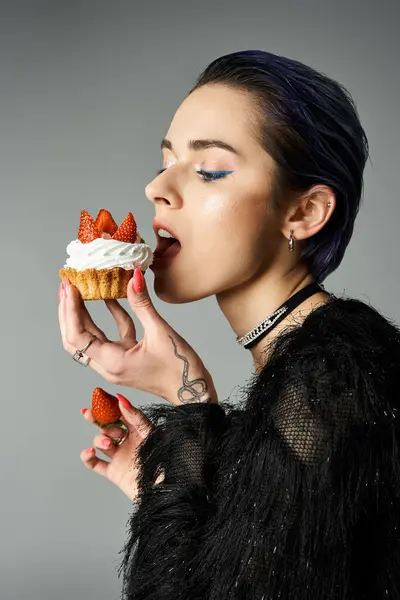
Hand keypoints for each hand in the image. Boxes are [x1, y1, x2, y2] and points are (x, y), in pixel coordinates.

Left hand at [58, 270, 217, 405]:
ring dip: (82, 315)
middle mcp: (108, 366)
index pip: (78, 335)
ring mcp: (116, 364)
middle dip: (67, 312)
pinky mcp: (125, 359)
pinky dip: (107, 319)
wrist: (193, 392)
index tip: (70, 287)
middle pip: (76, 339)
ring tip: (78, 289)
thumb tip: (132, 277)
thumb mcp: (161, 332)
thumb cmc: (180, 368)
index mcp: (113, 362)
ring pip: (89, 338)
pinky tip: (109, 298)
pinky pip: (109, 338)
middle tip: (66, 285)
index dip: (70, 310)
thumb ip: (142, 304)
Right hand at [80, 392, 153, 500]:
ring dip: (99, 439)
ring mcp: (119, 456)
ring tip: (107, 442)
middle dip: (97, 419)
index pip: (122, 414)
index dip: (111, 405)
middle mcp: (128, 442)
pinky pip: (95, 463)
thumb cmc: (161, 459)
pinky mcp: (113, 472)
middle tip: (88, 413)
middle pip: (108, 426)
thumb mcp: (149, 433)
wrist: (161, 488)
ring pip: (100, 442)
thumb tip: (121, 399)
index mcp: (138, 431)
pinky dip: (88, 457)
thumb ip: (135, 416)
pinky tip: (88, 451)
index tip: (100, 396)